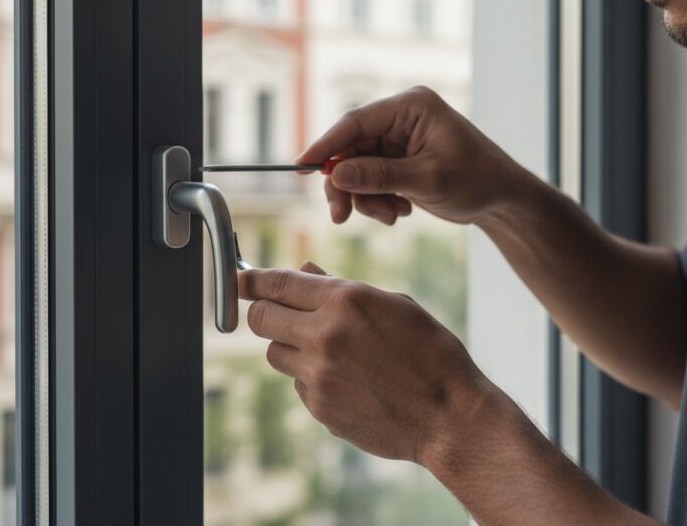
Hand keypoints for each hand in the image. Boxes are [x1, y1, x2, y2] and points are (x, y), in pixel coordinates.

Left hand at [239, 262, 494, 463]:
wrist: (448, 415)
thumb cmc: (429, 352)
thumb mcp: (393, 305)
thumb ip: (341, 288)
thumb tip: (303, 271)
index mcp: (344, 301)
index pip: (276, 284)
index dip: (249, 279)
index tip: (238, 279)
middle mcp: (324, 336)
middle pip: (260, 319)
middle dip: (264, 312)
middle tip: (279, 314)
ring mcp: (318, 376)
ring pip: (275, 354)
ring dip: (291, 347)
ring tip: (331, 351)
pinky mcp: (319, 408)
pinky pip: (298, 384)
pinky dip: (312, 378)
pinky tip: (349, 381)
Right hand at [296, 86, 527, 224]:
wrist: (502, 200)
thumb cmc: (477, 180)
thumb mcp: (427, 179)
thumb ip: (380, 176)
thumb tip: (336, 173)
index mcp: (411, 106)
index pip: (355, 122)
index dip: (325, 145)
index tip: (301, 166)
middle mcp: (401, 117)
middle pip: (351, 148)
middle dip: (347, 184)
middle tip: (341, 217)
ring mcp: (399, 139)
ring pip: (357, 168)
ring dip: (366, 198)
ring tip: (392, 216)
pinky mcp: (399, 160)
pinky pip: (370, 180)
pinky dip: (377, 200)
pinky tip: (401, 212)